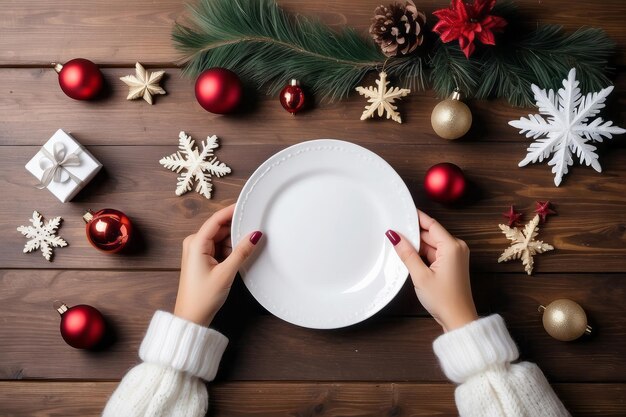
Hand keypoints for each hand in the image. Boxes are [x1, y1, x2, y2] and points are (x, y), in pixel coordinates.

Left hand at [174, 204, 262, 326]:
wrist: (191, 317)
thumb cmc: (202, 297)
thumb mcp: (226, 273)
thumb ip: (242, 252)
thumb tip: (255, 235)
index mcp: (196, 243)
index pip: (216, 219)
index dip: (232, 211)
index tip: (246, 204)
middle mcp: (195, 243)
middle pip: (220, 228)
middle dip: (236, 229)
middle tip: (254, 230)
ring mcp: (198, 251)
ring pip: (221, 238)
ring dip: (234, 241)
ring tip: (248, 247)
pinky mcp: (203, 259)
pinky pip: (219, 247)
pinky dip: (230, 249)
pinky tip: (240, 255)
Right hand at [386, 210, 476, 331]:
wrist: (458, 319)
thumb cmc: (444, 299)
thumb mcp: (420, 275)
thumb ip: (406, 253)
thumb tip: (394, 236)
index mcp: (452, 246)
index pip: (431, 224)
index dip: (416, 217)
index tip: (403, 210)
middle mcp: (456, 247)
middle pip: (431, 233)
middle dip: (413, 233)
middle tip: (394, 232)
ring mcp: (455, 256)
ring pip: (431, 244)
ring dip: (417, 246)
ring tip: (400, 247)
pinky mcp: (452, 265)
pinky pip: (435, 253)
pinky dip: (423, 254)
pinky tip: (410, 257)